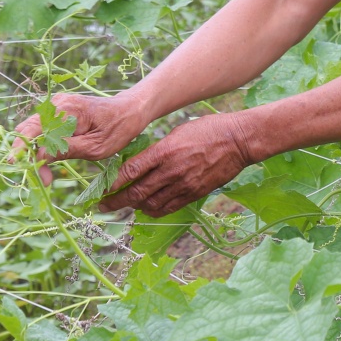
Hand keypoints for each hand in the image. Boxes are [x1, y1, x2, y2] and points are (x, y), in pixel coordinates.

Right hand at [9, 93, 143, 186]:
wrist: (130, 110)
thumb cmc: (117, 129)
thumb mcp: (95, 147)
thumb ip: (66, 150)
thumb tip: (39, 157)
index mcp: (66, 110)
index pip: (34, 131)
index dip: (28, 154)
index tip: (37, 175)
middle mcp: (57, 103)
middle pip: (27, 129)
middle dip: (29, 155)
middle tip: (44, 178)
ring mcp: (56, 105)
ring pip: (32, 129)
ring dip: (35, 151)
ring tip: (47, 173)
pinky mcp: (58, 110)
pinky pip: (42, 127)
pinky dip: (43, 144)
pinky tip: (51, 158)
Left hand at [97, 113, 255, 216]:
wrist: (238, 141)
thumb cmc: (208, 130)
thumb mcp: (177, 132)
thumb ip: (158, 150)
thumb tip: (140, 164)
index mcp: (165, 150)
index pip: (132, 170)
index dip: (114, 183)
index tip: (102, 189)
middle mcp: (172, 170)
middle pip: (137, 192)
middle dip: (117, 201)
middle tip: (104, 206)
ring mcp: (184, 184)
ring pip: (150, 204)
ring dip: (134, 207)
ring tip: (124, 206)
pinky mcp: (194, 194)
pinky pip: (168, 208)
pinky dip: (153, 210)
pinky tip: (146, 208)